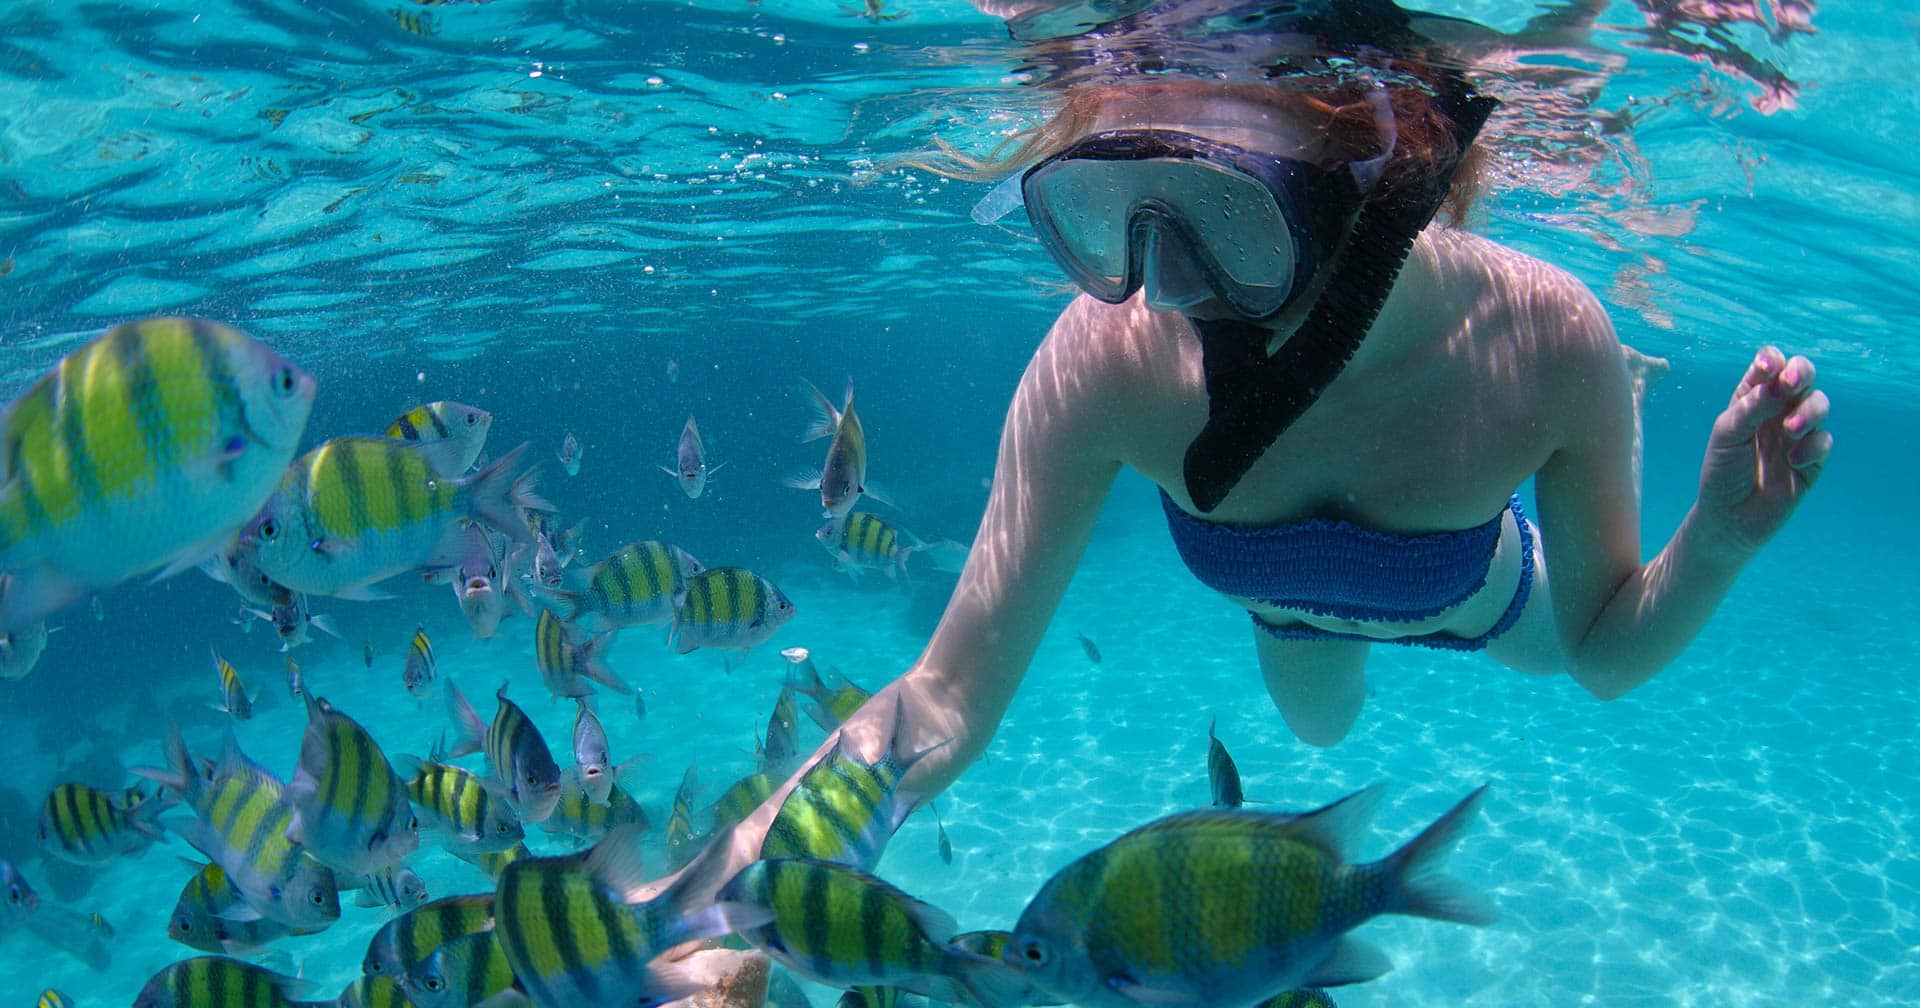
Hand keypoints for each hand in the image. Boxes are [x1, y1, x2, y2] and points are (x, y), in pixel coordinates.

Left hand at [1694, 346, 1830, 556]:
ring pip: (1818, 404)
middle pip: (1801, 376)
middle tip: (1791, 383)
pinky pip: (1824, 440)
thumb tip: (1780, 384)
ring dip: (1809, 411)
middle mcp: (1777, 411)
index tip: (1769, 368)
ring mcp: (1797, 433)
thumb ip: (1751, 407)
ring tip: (1790, 430)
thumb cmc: (1722, 472)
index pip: (1769, 366)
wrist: (1730, 518)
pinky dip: (1812, 447)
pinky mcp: (1813, 459)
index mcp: (1752, 398)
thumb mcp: (1728, 435)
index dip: (1773, 360)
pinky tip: (1792, 462)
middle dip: (1802, 372)